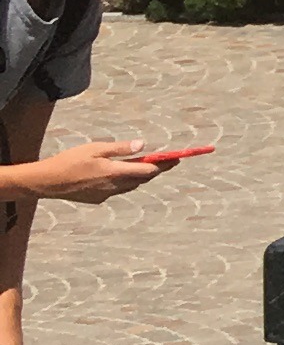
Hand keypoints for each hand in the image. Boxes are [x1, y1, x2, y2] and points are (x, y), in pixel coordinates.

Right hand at [33, 140, 163, 202]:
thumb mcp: (95, 148)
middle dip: (156, 171)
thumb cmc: (69, 161)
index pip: (148, 171)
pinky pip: (116, 190)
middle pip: (142, 180)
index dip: (164, 165)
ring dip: (140, 177)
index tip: (177, 159)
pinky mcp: (97, 199)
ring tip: (148, 167)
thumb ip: (120, 148)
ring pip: (130, 186)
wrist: (46, 182)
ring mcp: (105, 195)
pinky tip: (121, 175)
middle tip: (168, 162)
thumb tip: (142, 145)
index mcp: (114, 172)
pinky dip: (124, 182)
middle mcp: (113, 186)